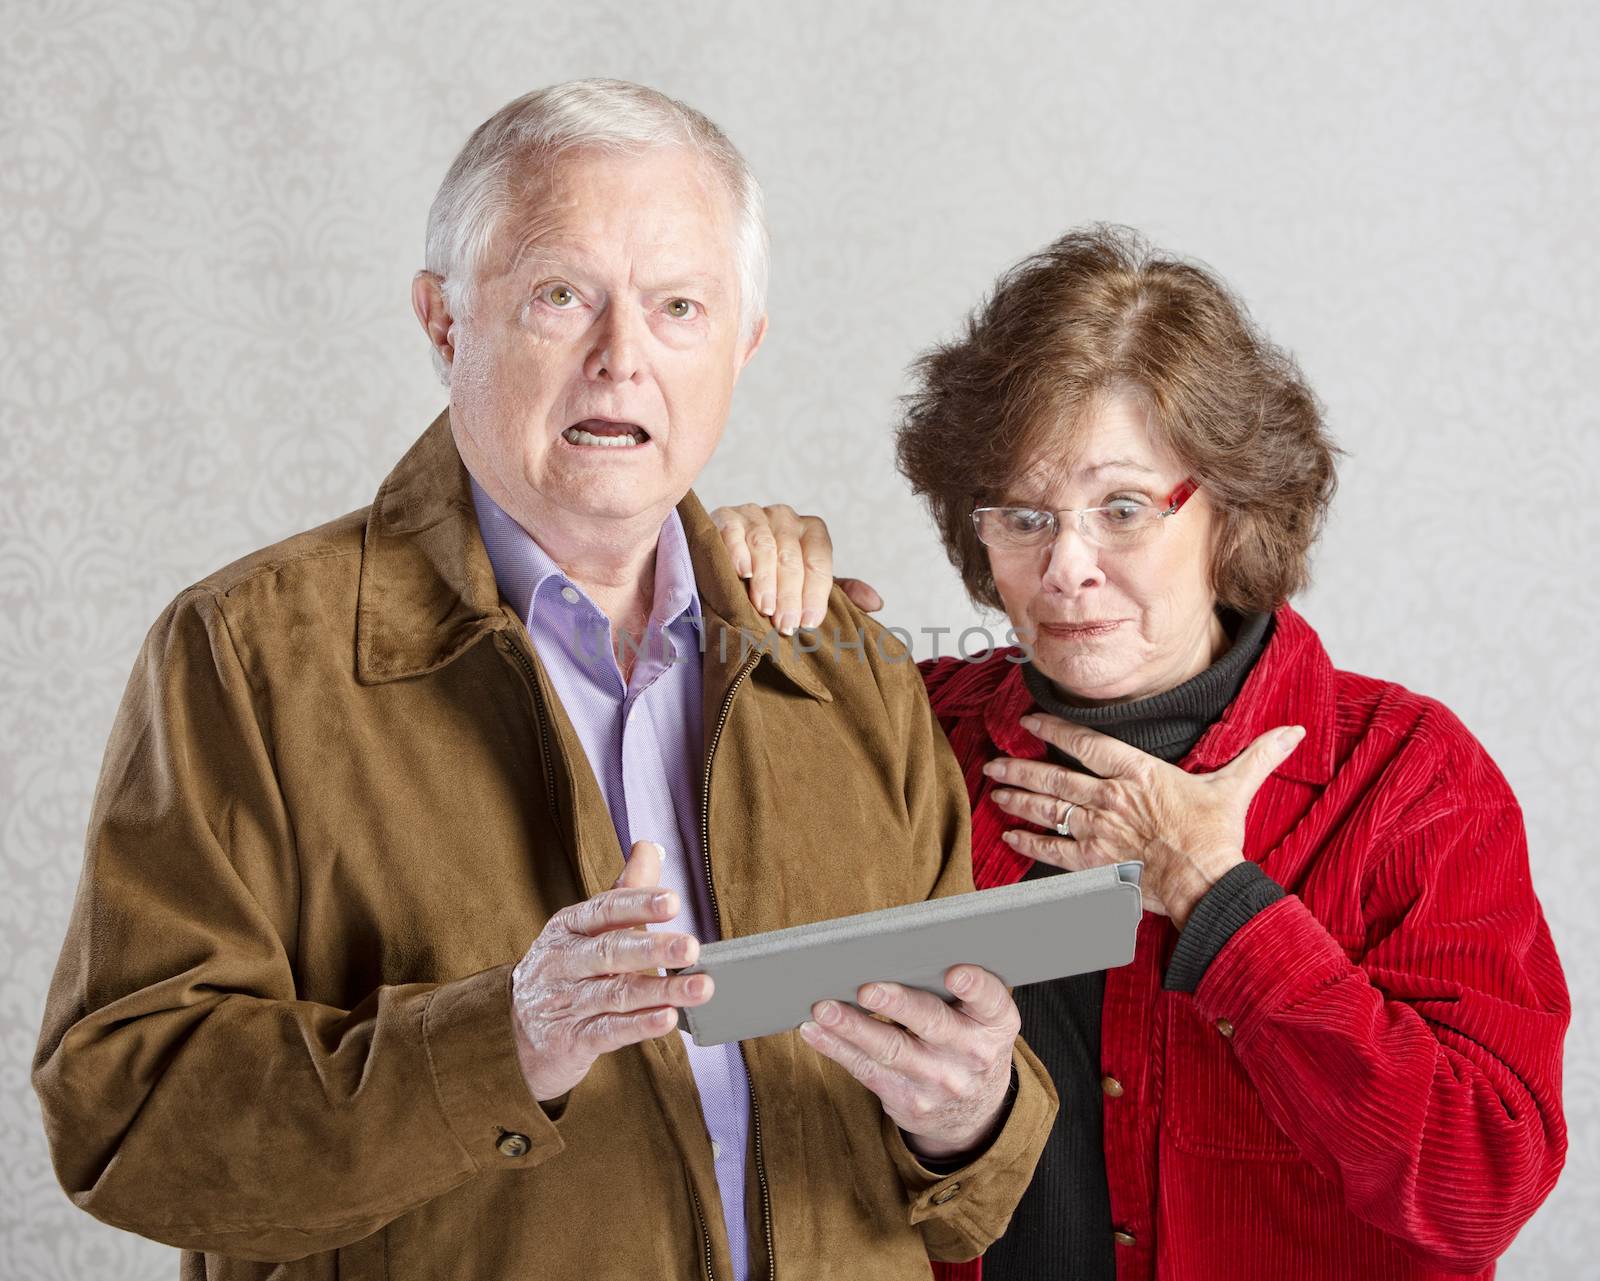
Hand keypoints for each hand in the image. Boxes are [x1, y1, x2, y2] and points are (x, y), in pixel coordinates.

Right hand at [511, 841, 712, 1101]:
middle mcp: (563, 961)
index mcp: (569, 926)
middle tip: (692, 947)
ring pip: (616, 994)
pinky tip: (668, 1018)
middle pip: (610, 952)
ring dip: (661, 990)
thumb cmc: (569, 967)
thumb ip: (624, 890)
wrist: (519, 1031)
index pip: (604, 910)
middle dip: (652, 949)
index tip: (673, 901)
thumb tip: (648, 846)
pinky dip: (640, 1025)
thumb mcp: (588, 927)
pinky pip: (609, 1031)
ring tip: (700, 987)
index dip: (638, 905)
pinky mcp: (571, 1039)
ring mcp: (565, 1002)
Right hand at [708, 502, 882, 632]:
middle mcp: (786, 517)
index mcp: (811, 530)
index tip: (809, 623)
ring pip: (765, 546)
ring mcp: (755, 514)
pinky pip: (733, 531)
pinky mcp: (725, 516)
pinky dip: (737, 551)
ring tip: (764, 608)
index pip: (819, 560)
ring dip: (766, 580)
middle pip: (792, 556)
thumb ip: (838, 592)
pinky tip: (742, 572)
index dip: (815, 593)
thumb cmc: (772, 577)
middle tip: (785, 625)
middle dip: (790, 595)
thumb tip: (876, 603)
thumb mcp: (806, 584)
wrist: (726, 560)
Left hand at [799, 964, 1018, 1160]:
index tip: (954, 973)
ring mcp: (939, 1080)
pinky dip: (836, 1048)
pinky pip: (867, 1070)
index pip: (990, 999)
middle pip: (932, 1023)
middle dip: (898, 1005)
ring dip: (853, 1027)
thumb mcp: (981, 1018)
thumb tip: (891, 949)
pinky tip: (815, 1031)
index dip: (974, 986)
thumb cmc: (968, 1042)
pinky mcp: (908, 1100)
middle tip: (867, 988)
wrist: (974, 1112)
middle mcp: (971, 1054)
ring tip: (825, 1008)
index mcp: (994, 1023)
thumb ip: (954, 990)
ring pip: (891, 1049)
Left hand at [982, 717, 1306, 926]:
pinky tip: (1010, 835)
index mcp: (1138, 773)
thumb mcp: (1236, 787)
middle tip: (994, 761)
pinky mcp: (1094, 862)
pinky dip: (1029, 841)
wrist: (1206, 882)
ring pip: (1048, 809)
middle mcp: (1110, 798)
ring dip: (1018, 799)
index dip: (1055, 729)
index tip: (1029, 721)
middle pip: (1054, 778)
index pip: (1086, 743)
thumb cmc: (1216, 836)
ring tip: (996, 790)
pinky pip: (1053, 849)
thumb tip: (1293, 732)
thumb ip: (1259, 755)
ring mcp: (1098, 830)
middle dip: (1020, 768)